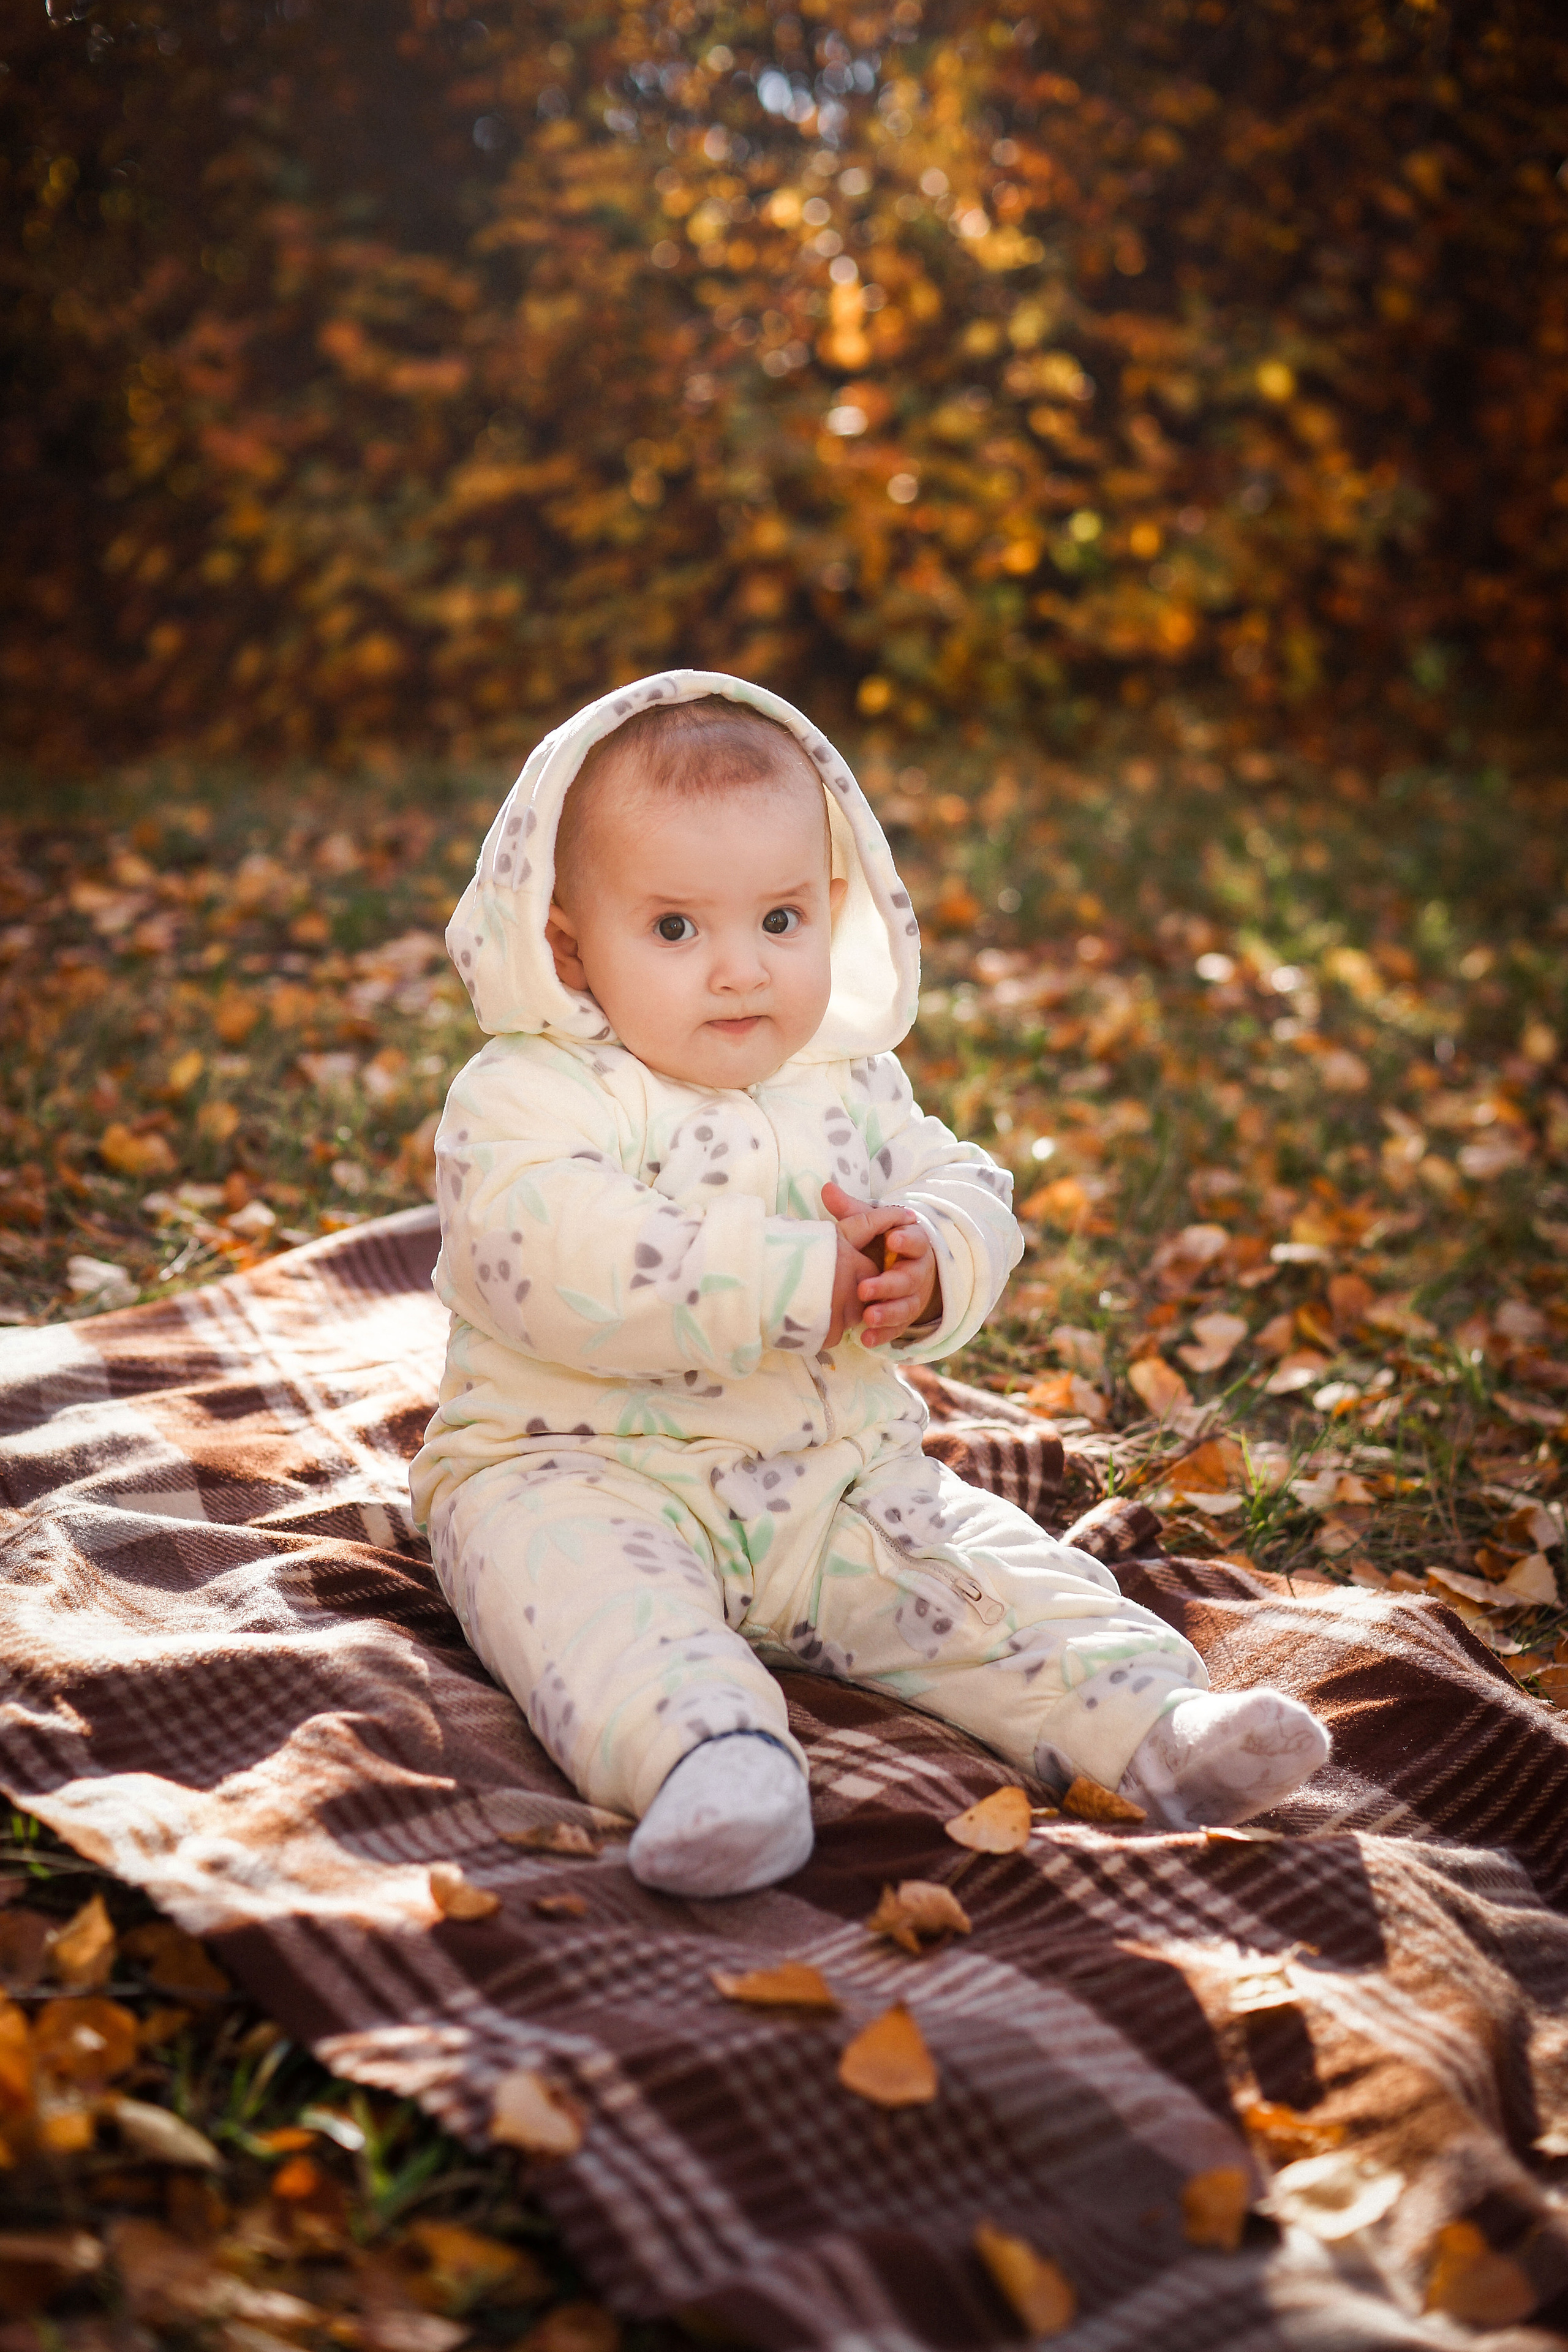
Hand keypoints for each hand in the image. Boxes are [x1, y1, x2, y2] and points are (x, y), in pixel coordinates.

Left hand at [821, 1180, 938, 1347]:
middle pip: (909, 1278)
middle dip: (888, 1284)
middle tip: (864, 1289)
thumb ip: (853, 1212)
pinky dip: (883, 1335)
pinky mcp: (904, 1318)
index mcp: (913, 1244)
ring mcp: (912, 1297)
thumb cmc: (881, 1245)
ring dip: (887, 1312)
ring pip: (905, 1306)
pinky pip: (897, 1329)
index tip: (892, 1239)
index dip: (906, 1240)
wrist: (898, 1270)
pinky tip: (866, 1338)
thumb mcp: (870, 1227)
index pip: (916, 1240)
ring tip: (867, 1317)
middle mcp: (917, 1272)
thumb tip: (827, 1188)